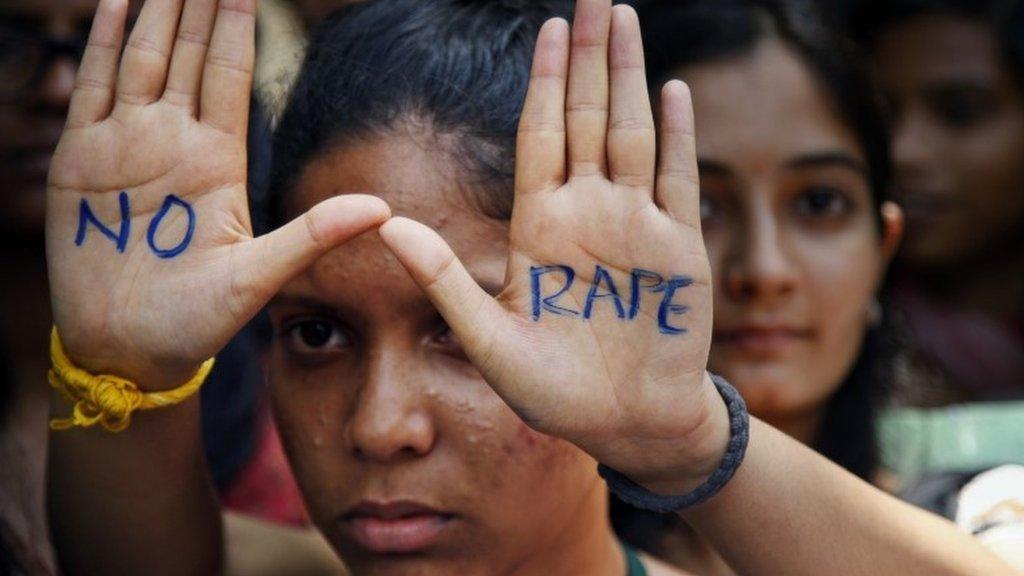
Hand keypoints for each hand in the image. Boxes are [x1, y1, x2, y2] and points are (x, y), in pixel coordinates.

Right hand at [46, 0, 388, 388]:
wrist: (130, 349)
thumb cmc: (197, 320)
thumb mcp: (260, 275)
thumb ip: (314, 234)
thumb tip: (383, 209)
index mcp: (218, 161)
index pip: (228, 76)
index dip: (236, 29)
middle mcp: (174, 142)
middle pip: (186, 55)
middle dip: (195, 5)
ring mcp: (126, 146)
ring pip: (141, 59)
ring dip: (152, 12)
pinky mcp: (82, 160)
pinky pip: (93, 89)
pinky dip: (101, 45)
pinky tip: (115, 3)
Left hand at [380, 0, 727, 490]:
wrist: (626, 423)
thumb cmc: (555, 392)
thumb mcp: (489, 342)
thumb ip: (443, 281)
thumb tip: (385, 224)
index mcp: (540, 226)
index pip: (541, 136)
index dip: (545, 82)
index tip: (546, 28)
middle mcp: (587, 213)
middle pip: (587, 118)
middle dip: (588, 57)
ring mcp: (635, 225)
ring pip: (632, 132)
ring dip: (629, 76)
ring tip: (623, 19)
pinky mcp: (679, 248)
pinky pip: (678, 179)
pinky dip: (677, 135)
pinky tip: (673, 90)